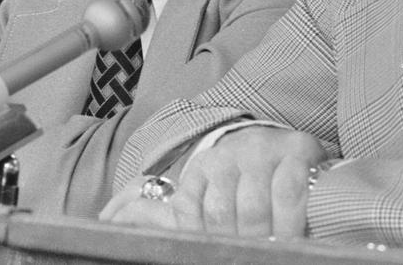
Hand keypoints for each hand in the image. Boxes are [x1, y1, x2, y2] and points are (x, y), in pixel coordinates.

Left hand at [101, 124, 323, 237]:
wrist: (286, 152)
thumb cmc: (237, 187)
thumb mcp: (195, 200)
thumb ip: (150, 211)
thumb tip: (105, 219)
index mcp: (200, 168)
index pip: (192, 213)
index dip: (205, 240)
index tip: (218, 252)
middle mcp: (227, 154)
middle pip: (223, 213)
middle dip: (236, 243)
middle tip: (248, 253)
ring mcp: (262, 149)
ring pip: (253, 206)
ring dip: (263, 237)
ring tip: (268, 249)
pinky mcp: (297, 150)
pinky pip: (289, 191)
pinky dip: (288, 221)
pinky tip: (289, 238)